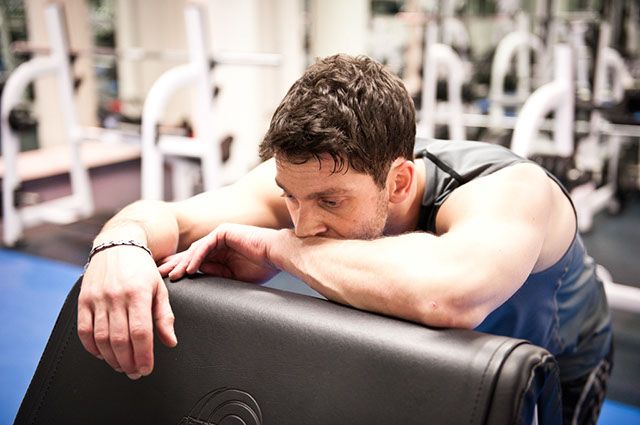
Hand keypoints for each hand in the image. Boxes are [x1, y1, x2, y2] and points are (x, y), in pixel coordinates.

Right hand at [77, 246, 176, 379]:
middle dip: (128, 362)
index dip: (144, 355)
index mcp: (138, 293)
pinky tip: (103, 355)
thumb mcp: (159, 288)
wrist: (119, 244)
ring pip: (101, 338)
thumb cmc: (143, 269)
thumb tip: (170, 342)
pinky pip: (84, 330)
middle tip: (135, 372)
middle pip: (120, 339)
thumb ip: (164, 316)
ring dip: (111, 358)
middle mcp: (116, 296)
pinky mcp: (83, 300)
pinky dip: (92, 348)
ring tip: (122, 366)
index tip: (147, 369)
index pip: (141, 332)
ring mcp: (97, 298)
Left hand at [158, 223, 281, 283]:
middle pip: (191, 254)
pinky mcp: (223, 231)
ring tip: (173, 276)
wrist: (277, 255)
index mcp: (220, 253)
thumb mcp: (233, 276)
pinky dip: (196, 258)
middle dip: (175, 265)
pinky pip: (205, 246)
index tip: (169, 281)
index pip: (196, 261)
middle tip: (160, 276)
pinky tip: (190, 270)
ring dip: (183, 263)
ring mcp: (220, 235)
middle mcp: (218, 243)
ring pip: (195, 250)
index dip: (182, 270)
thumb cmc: (261, 267)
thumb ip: (215, 273)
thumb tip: (196, 276)